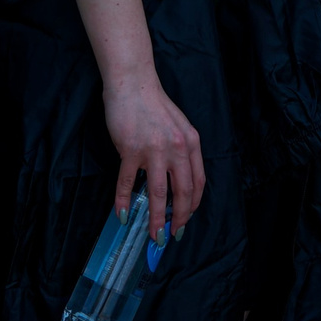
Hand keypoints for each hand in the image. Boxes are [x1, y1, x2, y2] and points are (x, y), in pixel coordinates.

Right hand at [103, 74, 202, 243]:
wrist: (133, 84)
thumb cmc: (154, 104)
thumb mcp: (179, 126)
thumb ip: (182, 151)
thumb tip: (177, 180)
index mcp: (192, 143)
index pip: (198, 182)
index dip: (193, 205)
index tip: (186, 219)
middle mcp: (177, 148)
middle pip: (182, 193)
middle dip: (179, 219)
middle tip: (172, 236)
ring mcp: (154, 150)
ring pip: (158, 194)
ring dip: (156, 219)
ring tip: (155, 236)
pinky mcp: (131, 150)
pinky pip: (127, 182)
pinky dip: (124, 201)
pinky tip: (122, 214)